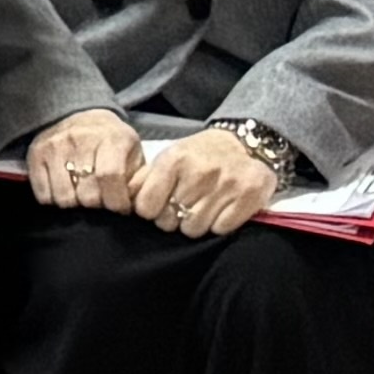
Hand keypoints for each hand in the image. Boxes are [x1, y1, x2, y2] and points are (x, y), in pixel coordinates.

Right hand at [24, 108, 150, 211]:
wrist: (78, 115)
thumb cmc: (111, 142)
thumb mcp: (132, 152)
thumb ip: (137, 178)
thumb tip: (132, 204)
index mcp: (111, 138)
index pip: (110, 176)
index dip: (116, 201)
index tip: (119, 209)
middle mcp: (80, 138)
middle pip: (87, 193)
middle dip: (97, 205)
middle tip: (100, 201)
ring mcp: (54, 146)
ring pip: (64, 198)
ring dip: (75, 204)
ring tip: (82, 196)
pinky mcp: (35, 154)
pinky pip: (43, 195)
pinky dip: (54, 200)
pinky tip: (65, 191)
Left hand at [130, 124, 283, 240]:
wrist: (244, 144)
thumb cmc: (198, 157)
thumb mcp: (168, 160)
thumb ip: (144, 181)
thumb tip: (124, 202)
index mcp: (173, 160)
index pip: (146, 207)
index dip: (150, 211)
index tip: (158, 206)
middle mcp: (200, 171)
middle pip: (169, 221)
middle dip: (172, 219)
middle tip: (183, 207)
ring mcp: (227, 184)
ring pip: (194, 229)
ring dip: (195, 224)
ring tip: (201, 208)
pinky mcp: (250, 196)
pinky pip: (221, 229)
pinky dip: (218, 225)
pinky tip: (220, 210)